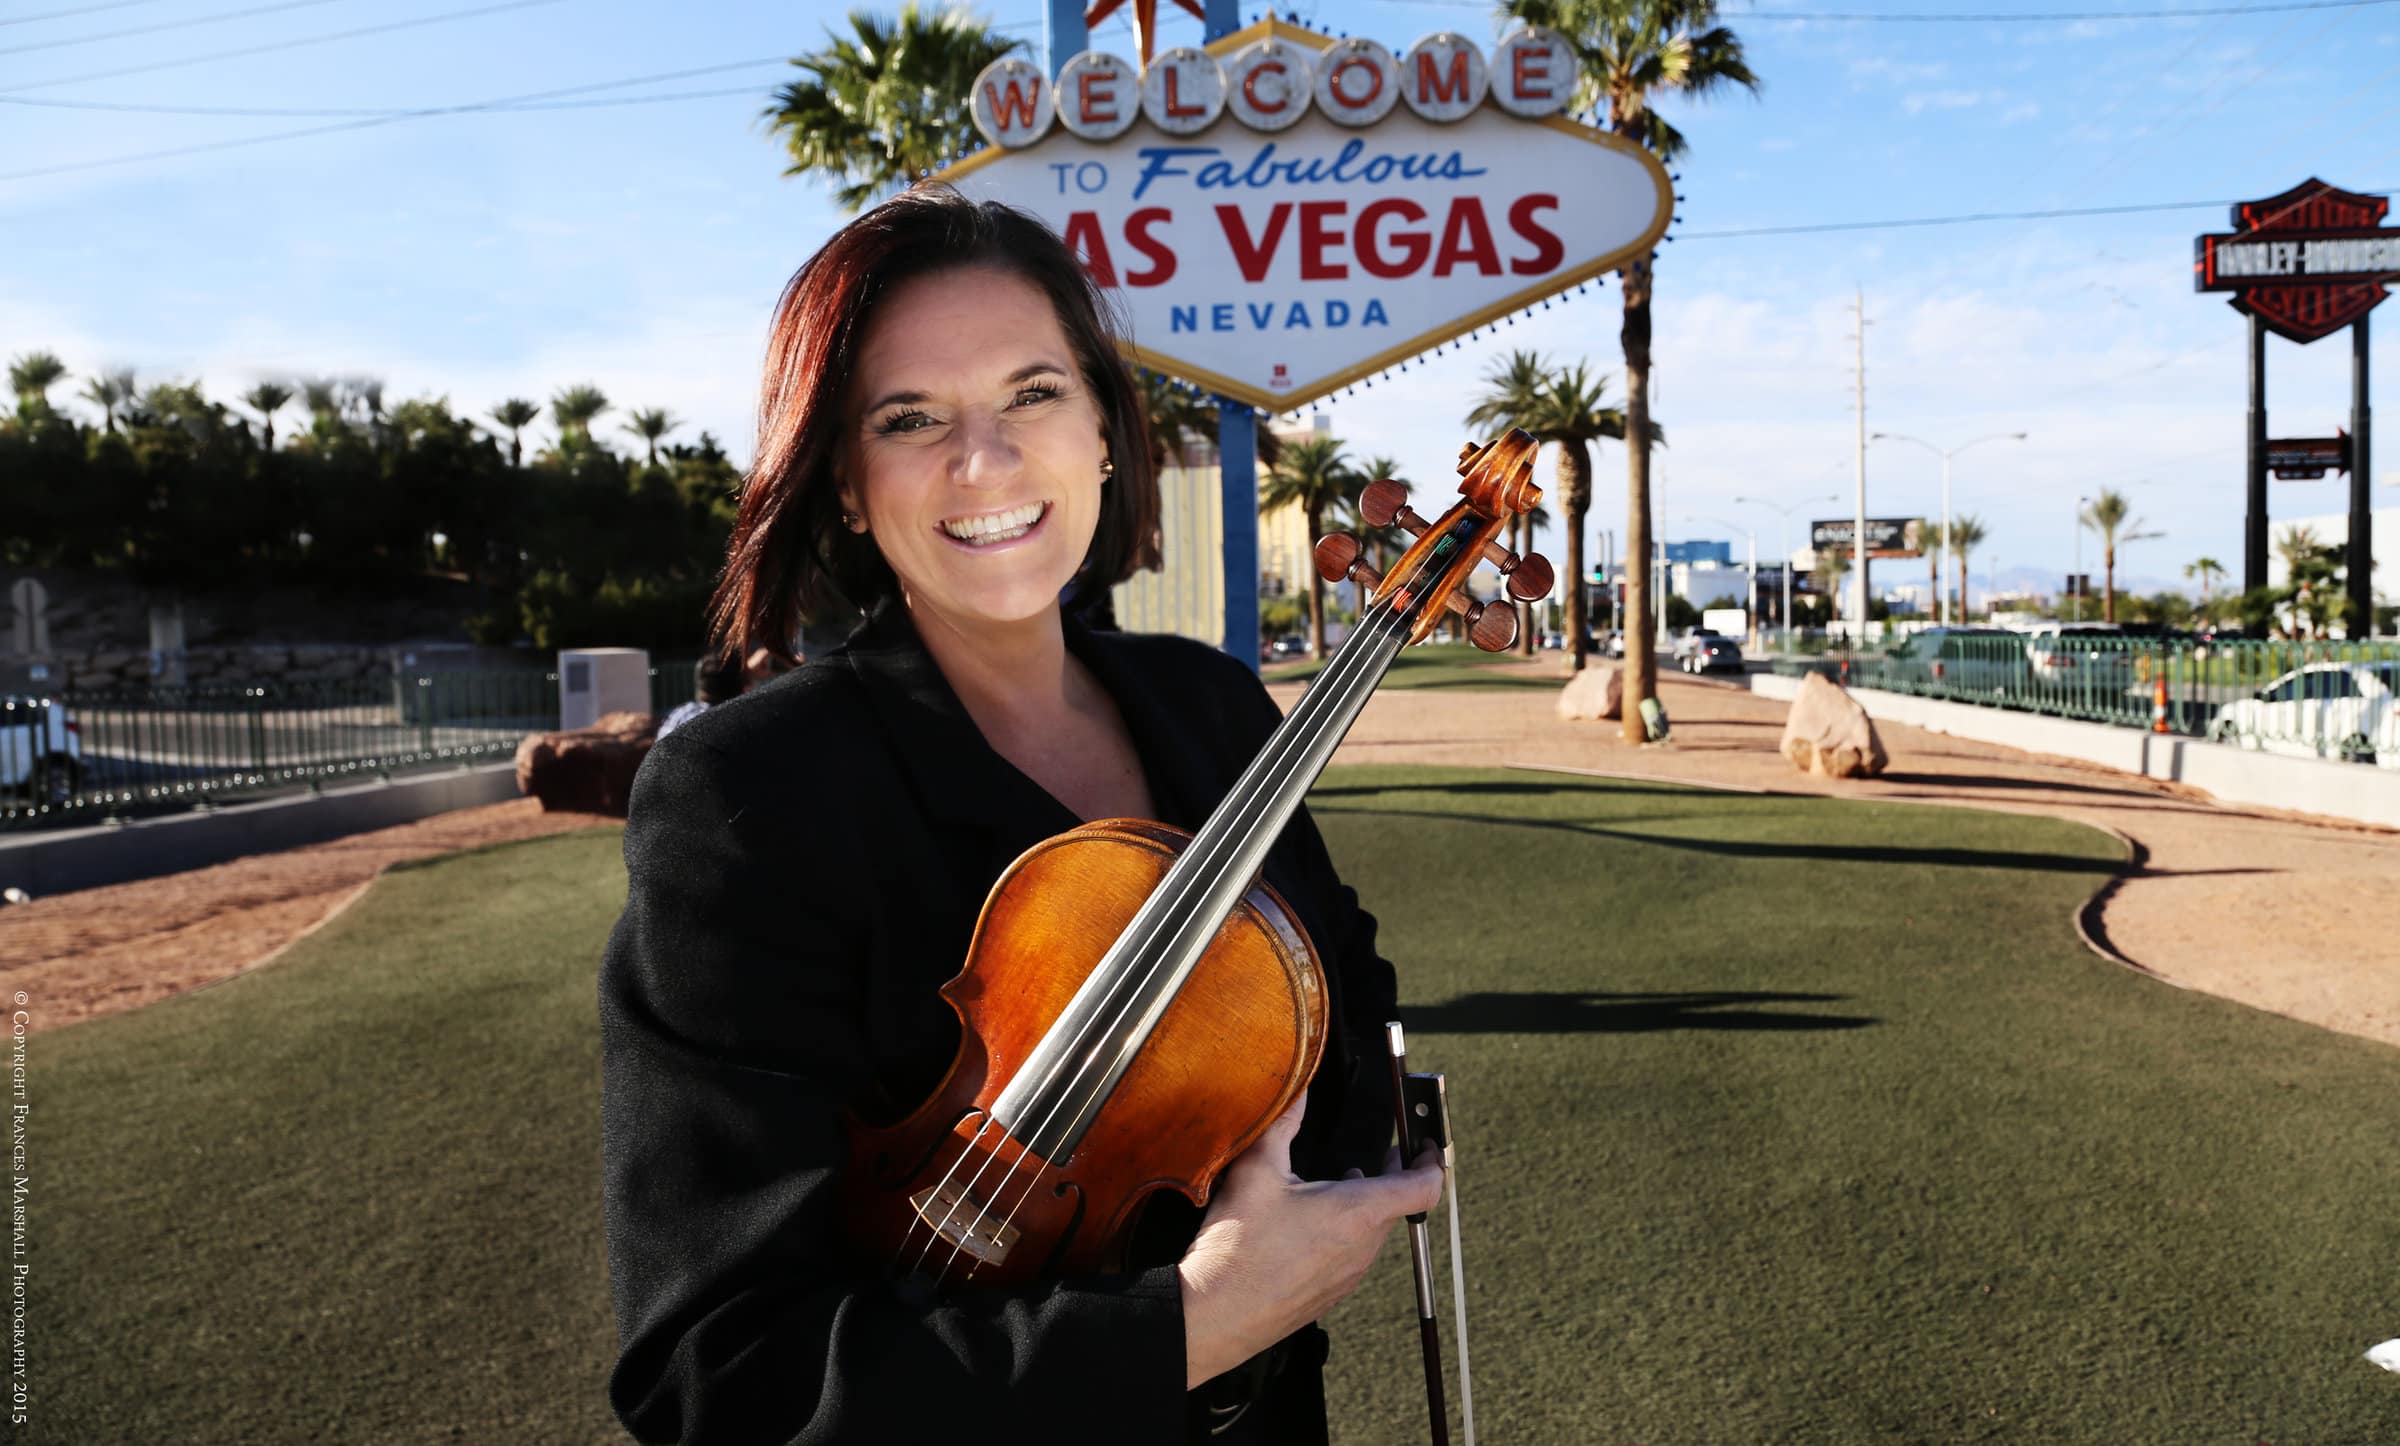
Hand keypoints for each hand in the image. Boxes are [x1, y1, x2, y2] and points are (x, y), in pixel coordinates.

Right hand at [1176, 1089, 1442, 1388]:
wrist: (1215, 1316)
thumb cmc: (1237, 1248)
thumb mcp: (1256, 1170)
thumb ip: (1282, 1123)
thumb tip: (1295, 1089)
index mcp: (1358, 1212)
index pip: (1424, 1186)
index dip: (1433, 1160)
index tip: (1428, 1143)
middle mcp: (1362, 1247)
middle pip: (1398, 1206)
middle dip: (1395, 1175)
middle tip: (1388, 1153)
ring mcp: (1348, 1275)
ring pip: (1374, 1232)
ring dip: (1368, 1203)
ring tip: (1346, 1181)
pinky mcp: (1329, 1294)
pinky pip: (1353, 1255)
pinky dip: (1348, 1230)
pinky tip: (1315, 1222)